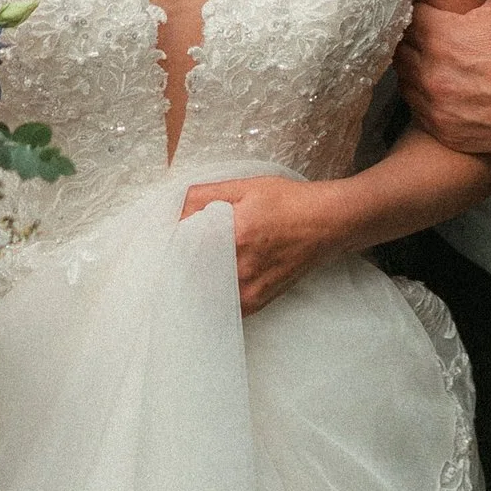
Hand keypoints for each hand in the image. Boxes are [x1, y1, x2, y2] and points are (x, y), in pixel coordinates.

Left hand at [180, 174, 348, 314]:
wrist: (327, 224)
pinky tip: (213, 278)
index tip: (163, 239)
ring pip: (202, 292)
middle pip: (188, 273)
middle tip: (172, 254)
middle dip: (177, 263)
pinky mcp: (255, 303)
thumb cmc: (287, 202)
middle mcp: (238, 268)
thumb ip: (205, 195)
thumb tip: (173, 209)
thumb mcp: (245, 187)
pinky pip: (220, 303)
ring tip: (192, 266)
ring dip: (192, 280)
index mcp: (233, 234)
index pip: (181, 247)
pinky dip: (211, 291)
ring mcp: (247, 290)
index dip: (168, 243)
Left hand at [397, 0, 490, 159]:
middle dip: (410, 36)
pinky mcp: (447, 135)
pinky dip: (425, 98)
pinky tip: (441, 86)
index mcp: (443, 38)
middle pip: (399, 48)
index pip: (404, 16)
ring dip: (413, 67)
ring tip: (431, 55)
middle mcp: (433, 76)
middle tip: (426, 28)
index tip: (419, 2)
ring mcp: (438, 109)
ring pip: (404, 81)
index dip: (410, 7)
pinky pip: (418, 112)